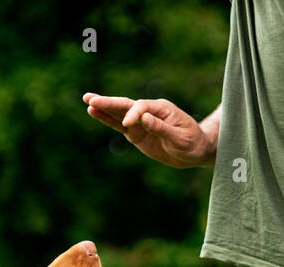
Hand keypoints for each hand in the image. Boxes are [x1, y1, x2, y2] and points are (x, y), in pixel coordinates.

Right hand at [82, 93, 216, 168]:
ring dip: (104, 108)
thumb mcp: (181, 138)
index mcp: (162, 109)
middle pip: (126, 105)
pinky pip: (119, 126)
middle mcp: (149, 112)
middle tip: (90, 99)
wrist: (195, 151)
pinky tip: (94, 113)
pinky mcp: (136, 133)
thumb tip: (144, 118)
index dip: (134, 115)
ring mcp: (141, 122)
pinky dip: (107, 120)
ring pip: (119, 114)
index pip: (142, 108)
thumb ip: (163, 129)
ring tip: (88, 102)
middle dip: (109, 103)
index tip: (128, 124)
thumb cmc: (192, 143)